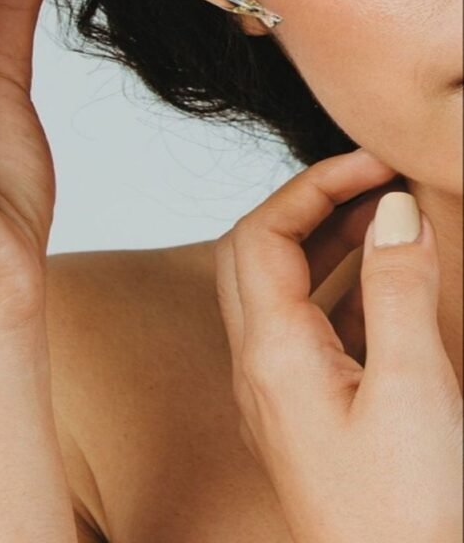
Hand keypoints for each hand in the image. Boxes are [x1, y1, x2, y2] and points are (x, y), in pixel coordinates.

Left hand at [215, 148, 462, 542]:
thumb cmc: (404, 513)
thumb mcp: (414, 389)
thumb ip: (397, 288)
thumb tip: (393, 208)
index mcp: (272, 353)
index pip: (262, 232)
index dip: (313, 184)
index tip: (372, 162)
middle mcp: (259, 366)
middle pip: (256, 252)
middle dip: (310, 203)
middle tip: (372, 180)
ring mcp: (276, 390)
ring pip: (280, 287)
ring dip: (324, 241)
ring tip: (382, 215)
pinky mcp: (302, 409)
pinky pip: (307, 326)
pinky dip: (339, 287)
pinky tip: (380, 281)